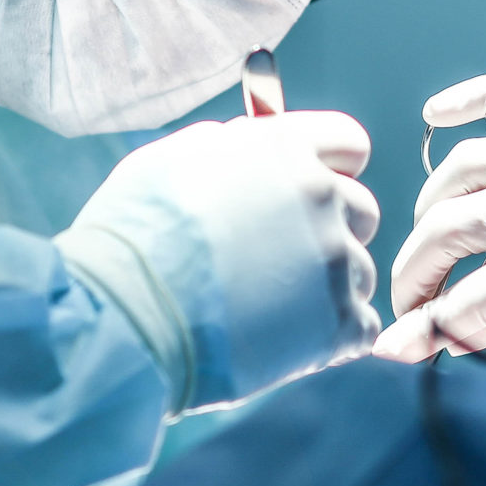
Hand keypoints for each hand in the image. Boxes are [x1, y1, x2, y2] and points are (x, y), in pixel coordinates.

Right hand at [59, 112, 380, 409]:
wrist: (123, 315)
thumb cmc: (132, 237)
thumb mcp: (171, 160)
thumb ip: (228, 148)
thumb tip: (250, 146)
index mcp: (285, 149)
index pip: (350, 144)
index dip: (333, 169)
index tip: (309, 196)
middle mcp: (321, 196)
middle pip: (362, 210)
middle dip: (330, 231)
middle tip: (281, 262)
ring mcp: (334, 260)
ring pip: (360, 272)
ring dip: (326, 289)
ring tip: (269, 309)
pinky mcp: (336, 322)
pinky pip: (359, 327)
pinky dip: (330, 338)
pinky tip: (284, 341)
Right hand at [376, 76, 485, 360]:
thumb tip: (443, 338)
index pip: (462, 300)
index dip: (423, 332)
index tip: (397, 352)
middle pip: (442, 233)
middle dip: (412, 278)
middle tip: (410, 307)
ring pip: (459, 170)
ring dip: (431, 210)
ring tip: (431, 246)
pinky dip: (472, 98)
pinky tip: (433, 114)